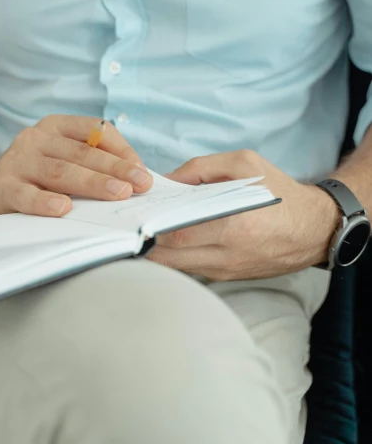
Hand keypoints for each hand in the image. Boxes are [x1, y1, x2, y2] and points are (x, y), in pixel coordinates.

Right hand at [0, 115, 151, 217]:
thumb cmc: (37, 186)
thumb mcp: (67, 169)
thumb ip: (100, 171)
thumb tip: (145, 183)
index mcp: (58, 128)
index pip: (97, 131)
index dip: (122, 151)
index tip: (143, 174)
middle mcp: (36, 138)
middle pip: (82, 152)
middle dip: (115, 169)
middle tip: (140, 185)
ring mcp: (17, 161)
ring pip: (60, 171)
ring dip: (92, 183)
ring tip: (118, 194)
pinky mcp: (2, 186)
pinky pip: (25, 195)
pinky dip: (44, 202)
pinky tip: (64, 209)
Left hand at [147, 150, 339, 280]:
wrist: (313, 230)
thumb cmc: (280, 194)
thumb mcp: (246, 164)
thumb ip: (201, 167)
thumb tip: (166, 180)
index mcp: (234, 225)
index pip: (178, 234)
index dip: (150, 228)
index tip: (134, 217)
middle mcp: (228, 254)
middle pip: (170, 257)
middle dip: (145, 243)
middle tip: (129, 228)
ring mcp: (225, 271)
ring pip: (176, 267)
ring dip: (156, 253)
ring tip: (142, 233)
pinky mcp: (225, 278)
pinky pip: (190, 269)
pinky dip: (174, 257)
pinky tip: (164, 242)